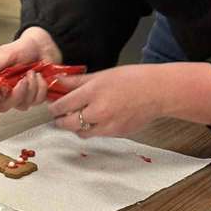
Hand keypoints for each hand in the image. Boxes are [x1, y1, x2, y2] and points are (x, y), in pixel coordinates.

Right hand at [0, 27, 60, 112]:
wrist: (41, 48)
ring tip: (32, 72)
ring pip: (22, 105)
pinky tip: (40, 77)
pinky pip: (36, 101)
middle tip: (23, 79)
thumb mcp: (7, 52)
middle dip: (16, 94)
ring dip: (31, 88)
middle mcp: (2, 91)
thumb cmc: (22, 49)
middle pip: (1, 107)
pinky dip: (41, 88)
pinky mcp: (32, 98)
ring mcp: (17, 97)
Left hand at [49, 65, 167, 137]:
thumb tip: (57, 81)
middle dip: (61, 120)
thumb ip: (76, 81)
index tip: (53, 106)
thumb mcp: (101, 75)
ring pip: (81, 133)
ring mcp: (108, 125)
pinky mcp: (117, 134)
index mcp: (93, 92)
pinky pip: (97, 135)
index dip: (54, 107)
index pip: (63, 105)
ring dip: (75, 127)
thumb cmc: (132, 79)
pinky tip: (96, 120)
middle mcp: (99, 111)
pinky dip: (92, 129)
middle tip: (60, 116)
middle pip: (68, 123)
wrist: (158, 92)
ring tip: (78, 117)